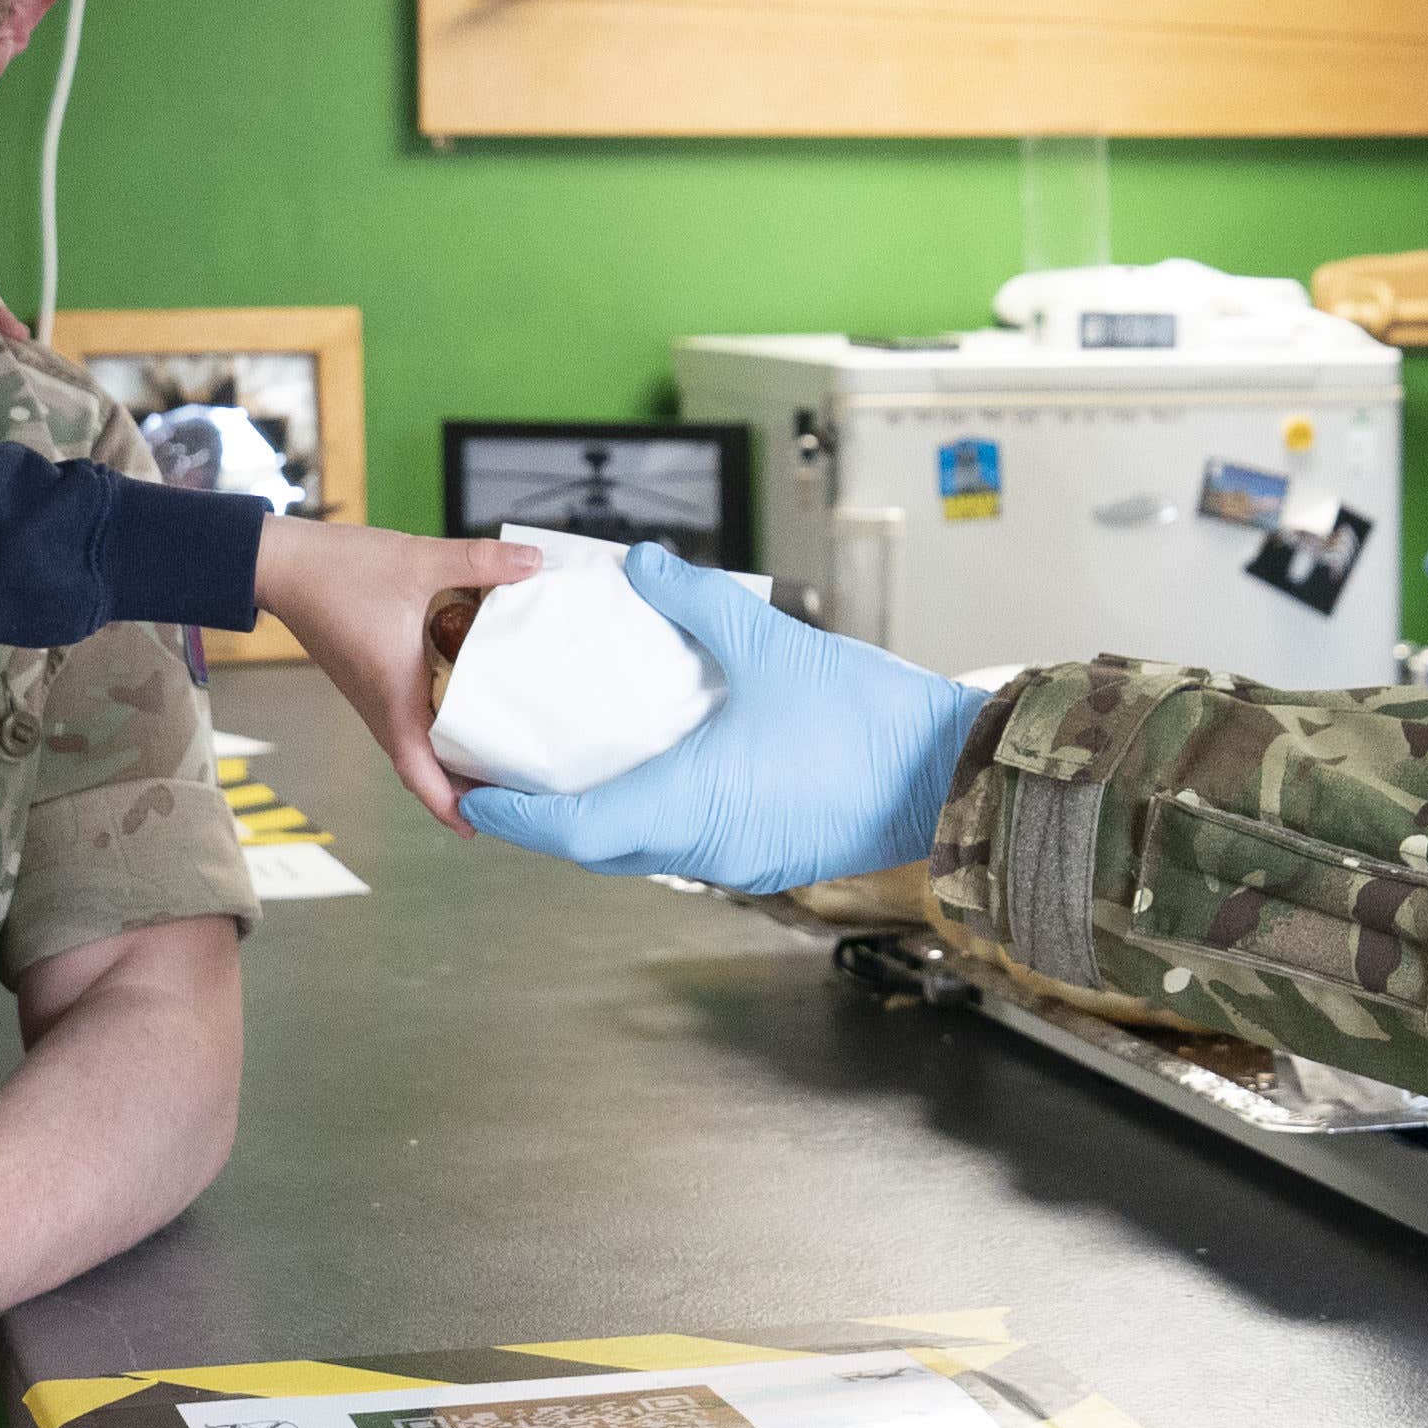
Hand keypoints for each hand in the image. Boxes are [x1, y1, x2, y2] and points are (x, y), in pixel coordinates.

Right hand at [251, 518, 539, 828]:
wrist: (281, 562)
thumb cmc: (337, 570)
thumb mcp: (417, 559)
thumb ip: (477, 561)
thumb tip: (533, 560)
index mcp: (392, 694)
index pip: (418, 770)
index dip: (447, 804)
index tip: (478, 826)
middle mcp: (379, 705)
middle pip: (423, 766)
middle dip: (462, 787)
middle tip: (509, 793)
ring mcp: (371, 694)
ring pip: (414, 743)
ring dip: (448, 758)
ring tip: (495, 758)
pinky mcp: (369, 678)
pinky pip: (406, 717)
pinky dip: (436, 726)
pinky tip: (465, 706)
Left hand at [461, 544, 995, 892]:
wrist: (954, 773)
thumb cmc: (868, 721)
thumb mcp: (771, 643)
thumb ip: (694, 600)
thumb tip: (640, 564)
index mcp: (687, 805)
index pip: (572, 831)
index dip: (514, 817)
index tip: (474, 798)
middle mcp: (705, 848)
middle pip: (600, 847)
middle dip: (549, 818)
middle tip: (513, 777)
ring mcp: (741, 863)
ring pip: (648, 850)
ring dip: (607, 819)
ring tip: (578, 771)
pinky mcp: (773, 861)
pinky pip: (694, 847)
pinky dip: (660, 820)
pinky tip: (662, 775)